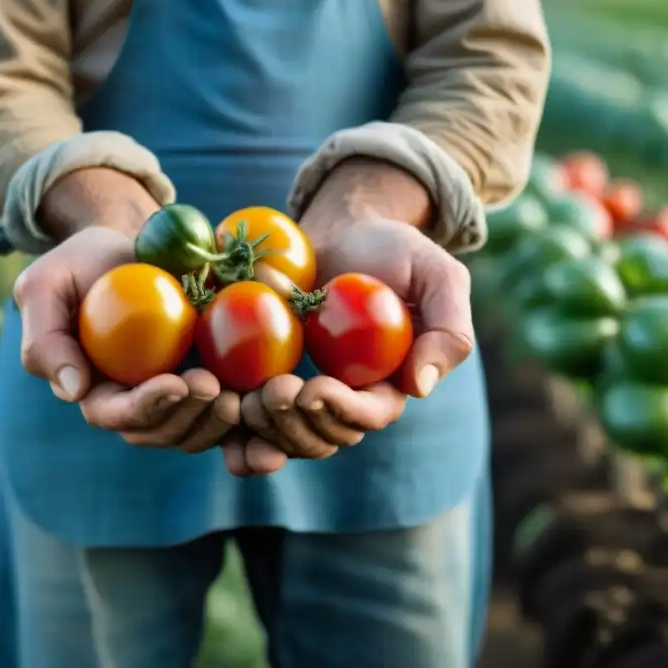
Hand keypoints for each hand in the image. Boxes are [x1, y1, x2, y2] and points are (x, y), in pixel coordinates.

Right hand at [15, 170, 239, 451]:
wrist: (130, 242)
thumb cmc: (80, 263)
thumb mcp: (46, 286)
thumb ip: (46, 338)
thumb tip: (70, 390)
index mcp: (97, 391)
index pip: (117, 414)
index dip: (147, 407)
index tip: (175, 382)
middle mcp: (140, 403)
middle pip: (165, 430)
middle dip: (193, 418)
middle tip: (218, 390)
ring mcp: (181, 395)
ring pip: (204, 427)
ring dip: (226, 421)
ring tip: (250, 395)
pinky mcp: (217, 378)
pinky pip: (239, 409)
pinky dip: (260, 419)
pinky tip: (284, 403)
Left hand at [234, 159, 474, 470]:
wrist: (339, 230)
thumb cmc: (393, 249)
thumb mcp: (436, 275)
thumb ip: (448, 329)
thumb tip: (420, 387)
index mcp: (387, 386)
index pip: (367, 416)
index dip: (342, 412)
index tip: (315, 388)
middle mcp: (344, 401)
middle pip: (322, 437)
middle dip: (296, 425)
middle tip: (273, 392)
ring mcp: (301, 397)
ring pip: (283, 438)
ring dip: (263, 431)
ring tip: (245, 400)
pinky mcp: (262, 384)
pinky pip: (246, 426)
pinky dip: (233, 434)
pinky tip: (219, 418)